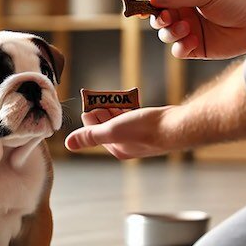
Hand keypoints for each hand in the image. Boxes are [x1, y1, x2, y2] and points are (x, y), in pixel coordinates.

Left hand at [65, 107, 179, 159]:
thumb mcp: (112, 130)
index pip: (95, 131)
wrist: (177, 126)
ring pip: (120, 120)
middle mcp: (126, 145)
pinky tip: (127, 100)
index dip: (90, 116)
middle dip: (101, 111)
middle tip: (98, 96)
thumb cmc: (146, 129)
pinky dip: (127, 108)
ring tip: (111, 97)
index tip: (88, 102)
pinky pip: (132, 117)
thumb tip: (68, 144)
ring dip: (114, 108)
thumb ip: (90, 136)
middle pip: (106, 126)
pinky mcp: (149, 127)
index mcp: (116, 149)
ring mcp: (138, 137)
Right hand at [142, 0, 245, 58]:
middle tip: (166, 20)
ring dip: (171, 33)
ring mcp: (189, 31)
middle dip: (159, 20)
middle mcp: (185, 13)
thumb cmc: (234, 2)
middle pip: (159, 18)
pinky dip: (182, 47)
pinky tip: (194, 42)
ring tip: (187, 29)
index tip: (140, 8)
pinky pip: (177, 51)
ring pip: (165, 36)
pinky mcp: (195, 49)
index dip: (149, 1)